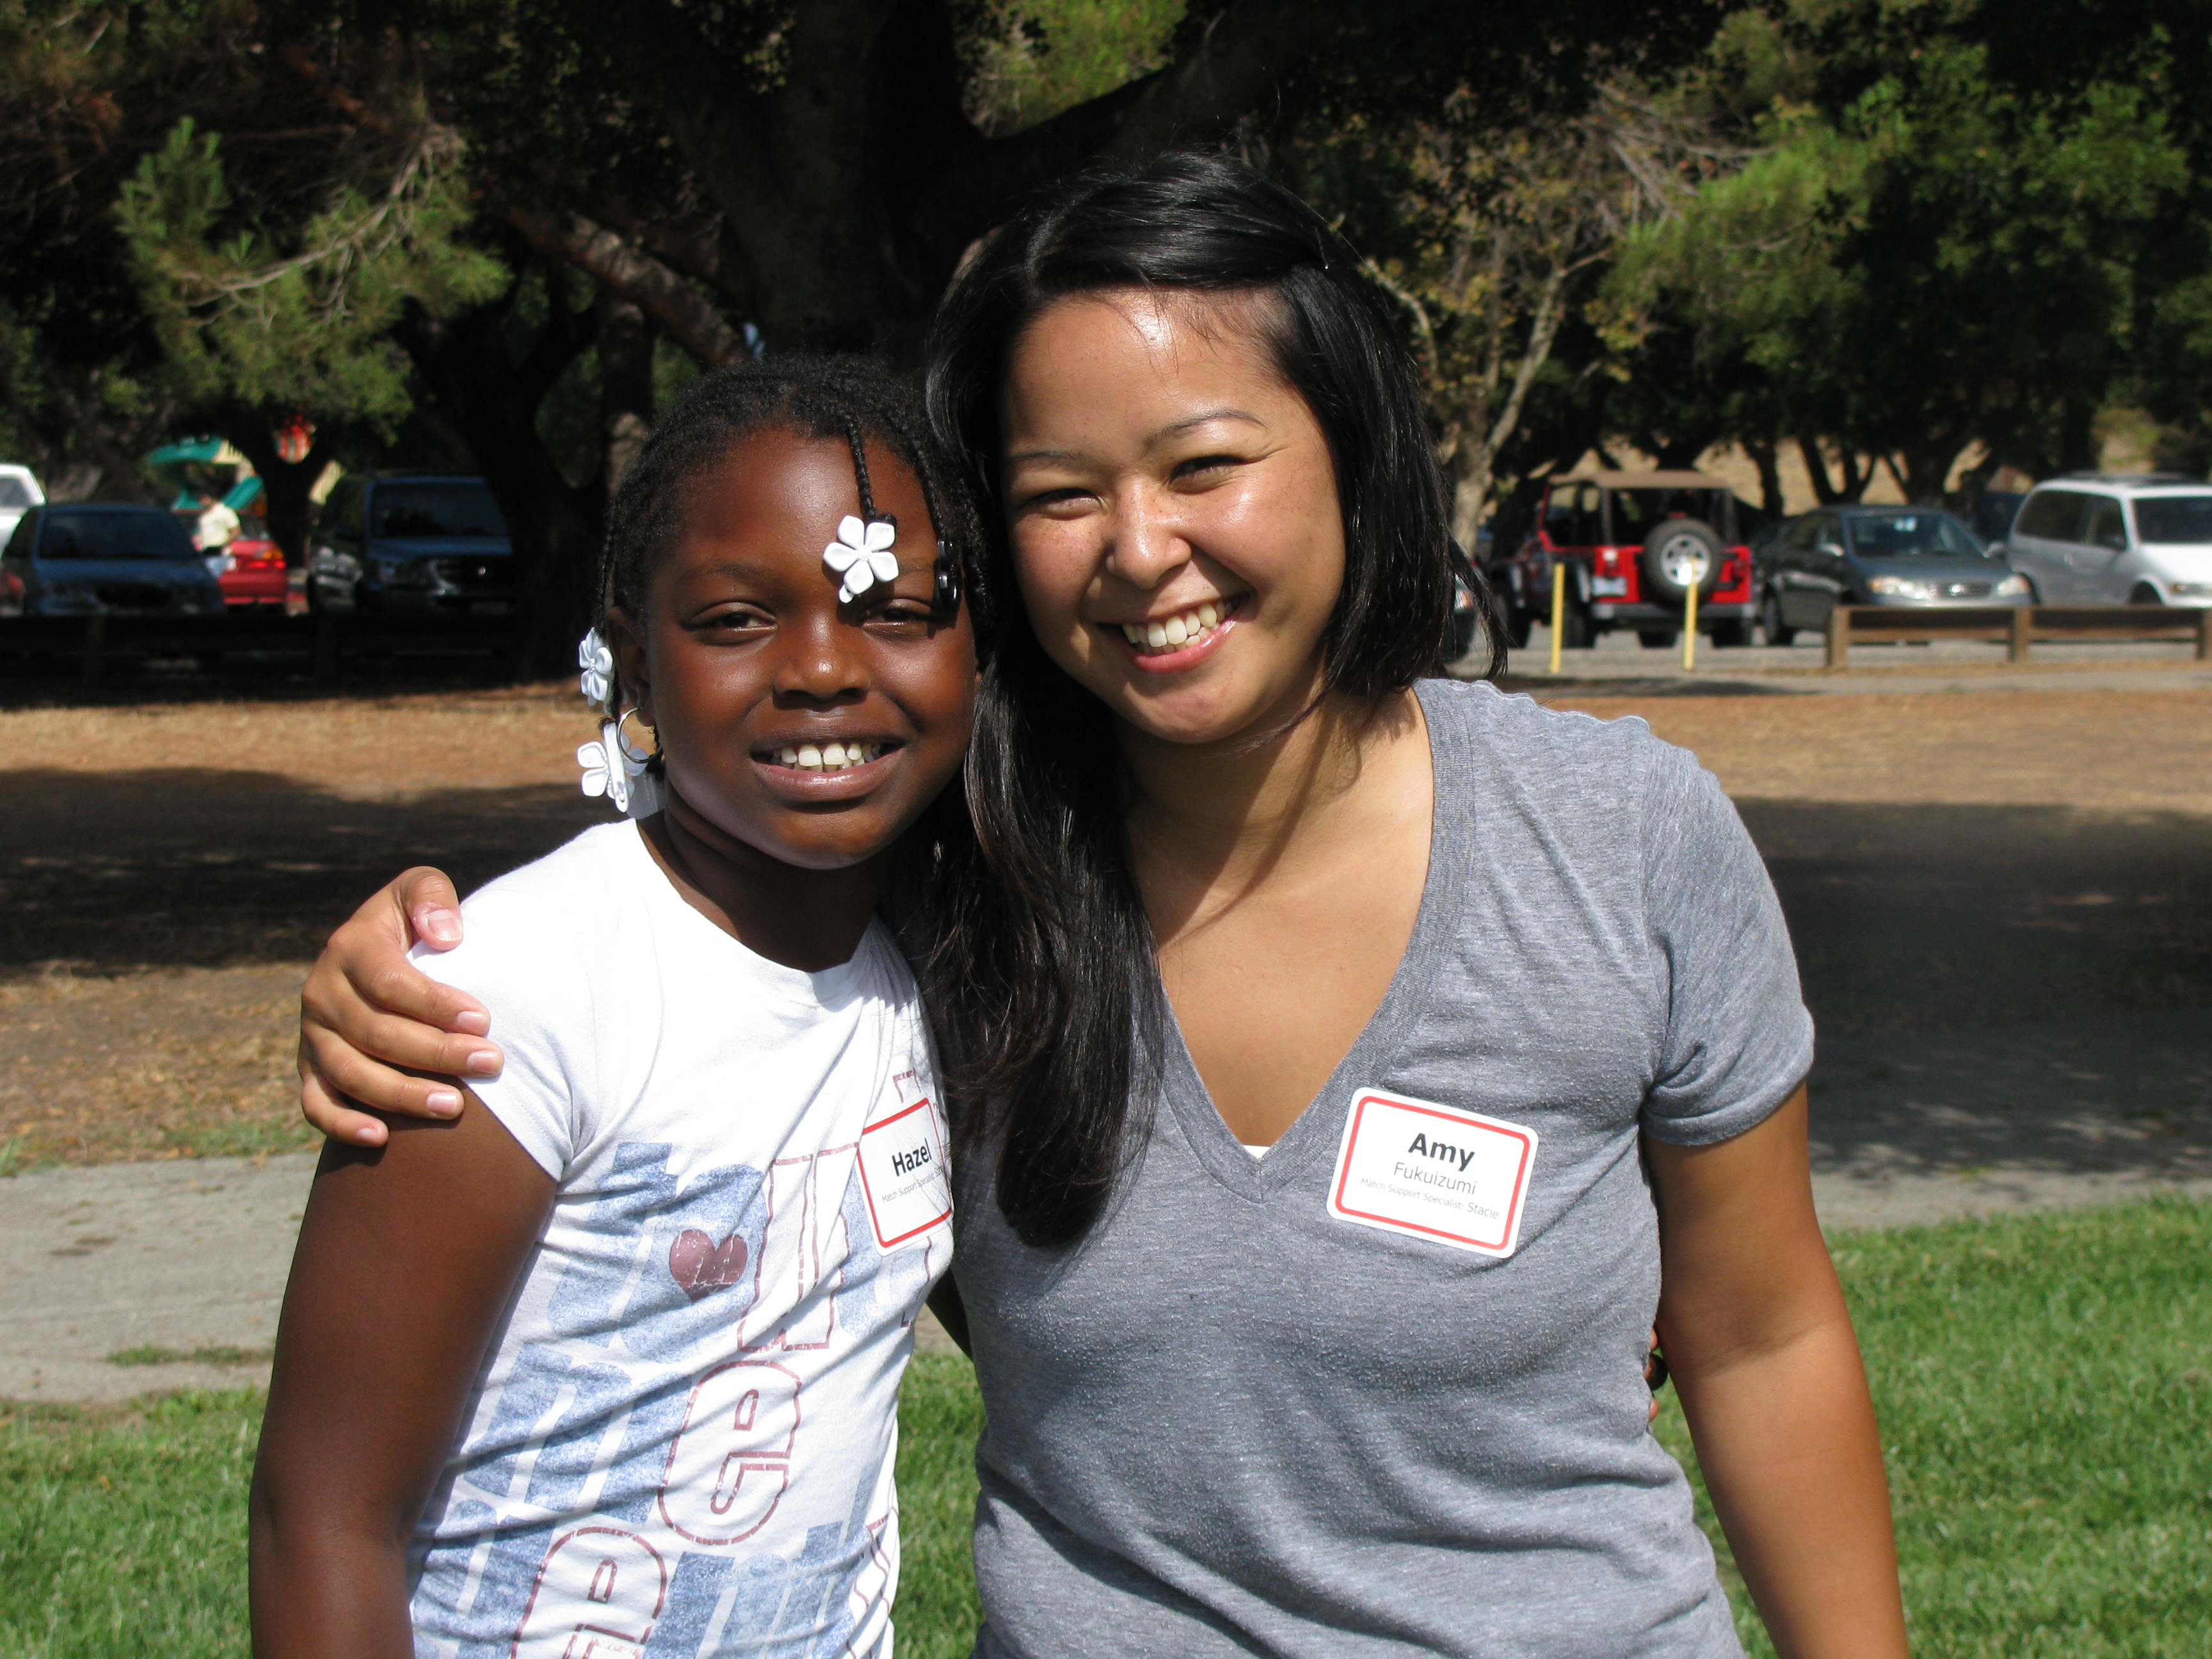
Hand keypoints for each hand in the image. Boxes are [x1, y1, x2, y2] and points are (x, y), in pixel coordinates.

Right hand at [297, 869, 502, 1146]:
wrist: (374, 953)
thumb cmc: (413, 923)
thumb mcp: (420, 890)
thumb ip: (431, 898)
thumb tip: (446, 935)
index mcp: (350, 947)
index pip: (391, 984)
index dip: (437, 1006)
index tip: (483, 1022)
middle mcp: (322, 993)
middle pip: (377, 1033)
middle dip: (437, 1053)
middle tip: (490, 1063)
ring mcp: (312, 1035)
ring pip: (351, 1074)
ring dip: (402, 1095)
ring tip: (455, 1106)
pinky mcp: (309, 1068)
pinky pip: (316, 1105)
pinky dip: (342, 1125)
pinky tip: (381, 1138)